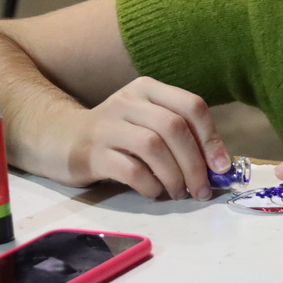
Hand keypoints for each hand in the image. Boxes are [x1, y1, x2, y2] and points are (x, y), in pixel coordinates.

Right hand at [60, 76, 230, 200]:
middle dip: (195, 163)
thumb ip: (180, 137)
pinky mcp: (92, 152)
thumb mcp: (147, 122)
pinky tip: (154, 193)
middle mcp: (128, 100)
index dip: (211, 137)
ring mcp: (107, 125)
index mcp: (148, 89)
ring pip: (153, 146)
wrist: (62, 138)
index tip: (220, 166)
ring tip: (179, 193)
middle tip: (202, 189)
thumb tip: (218, 166)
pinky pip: (130, 169)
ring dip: (174, 176)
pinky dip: (150, 185)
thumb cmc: (118, 135)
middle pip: (174, 127)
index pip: (191, 105)